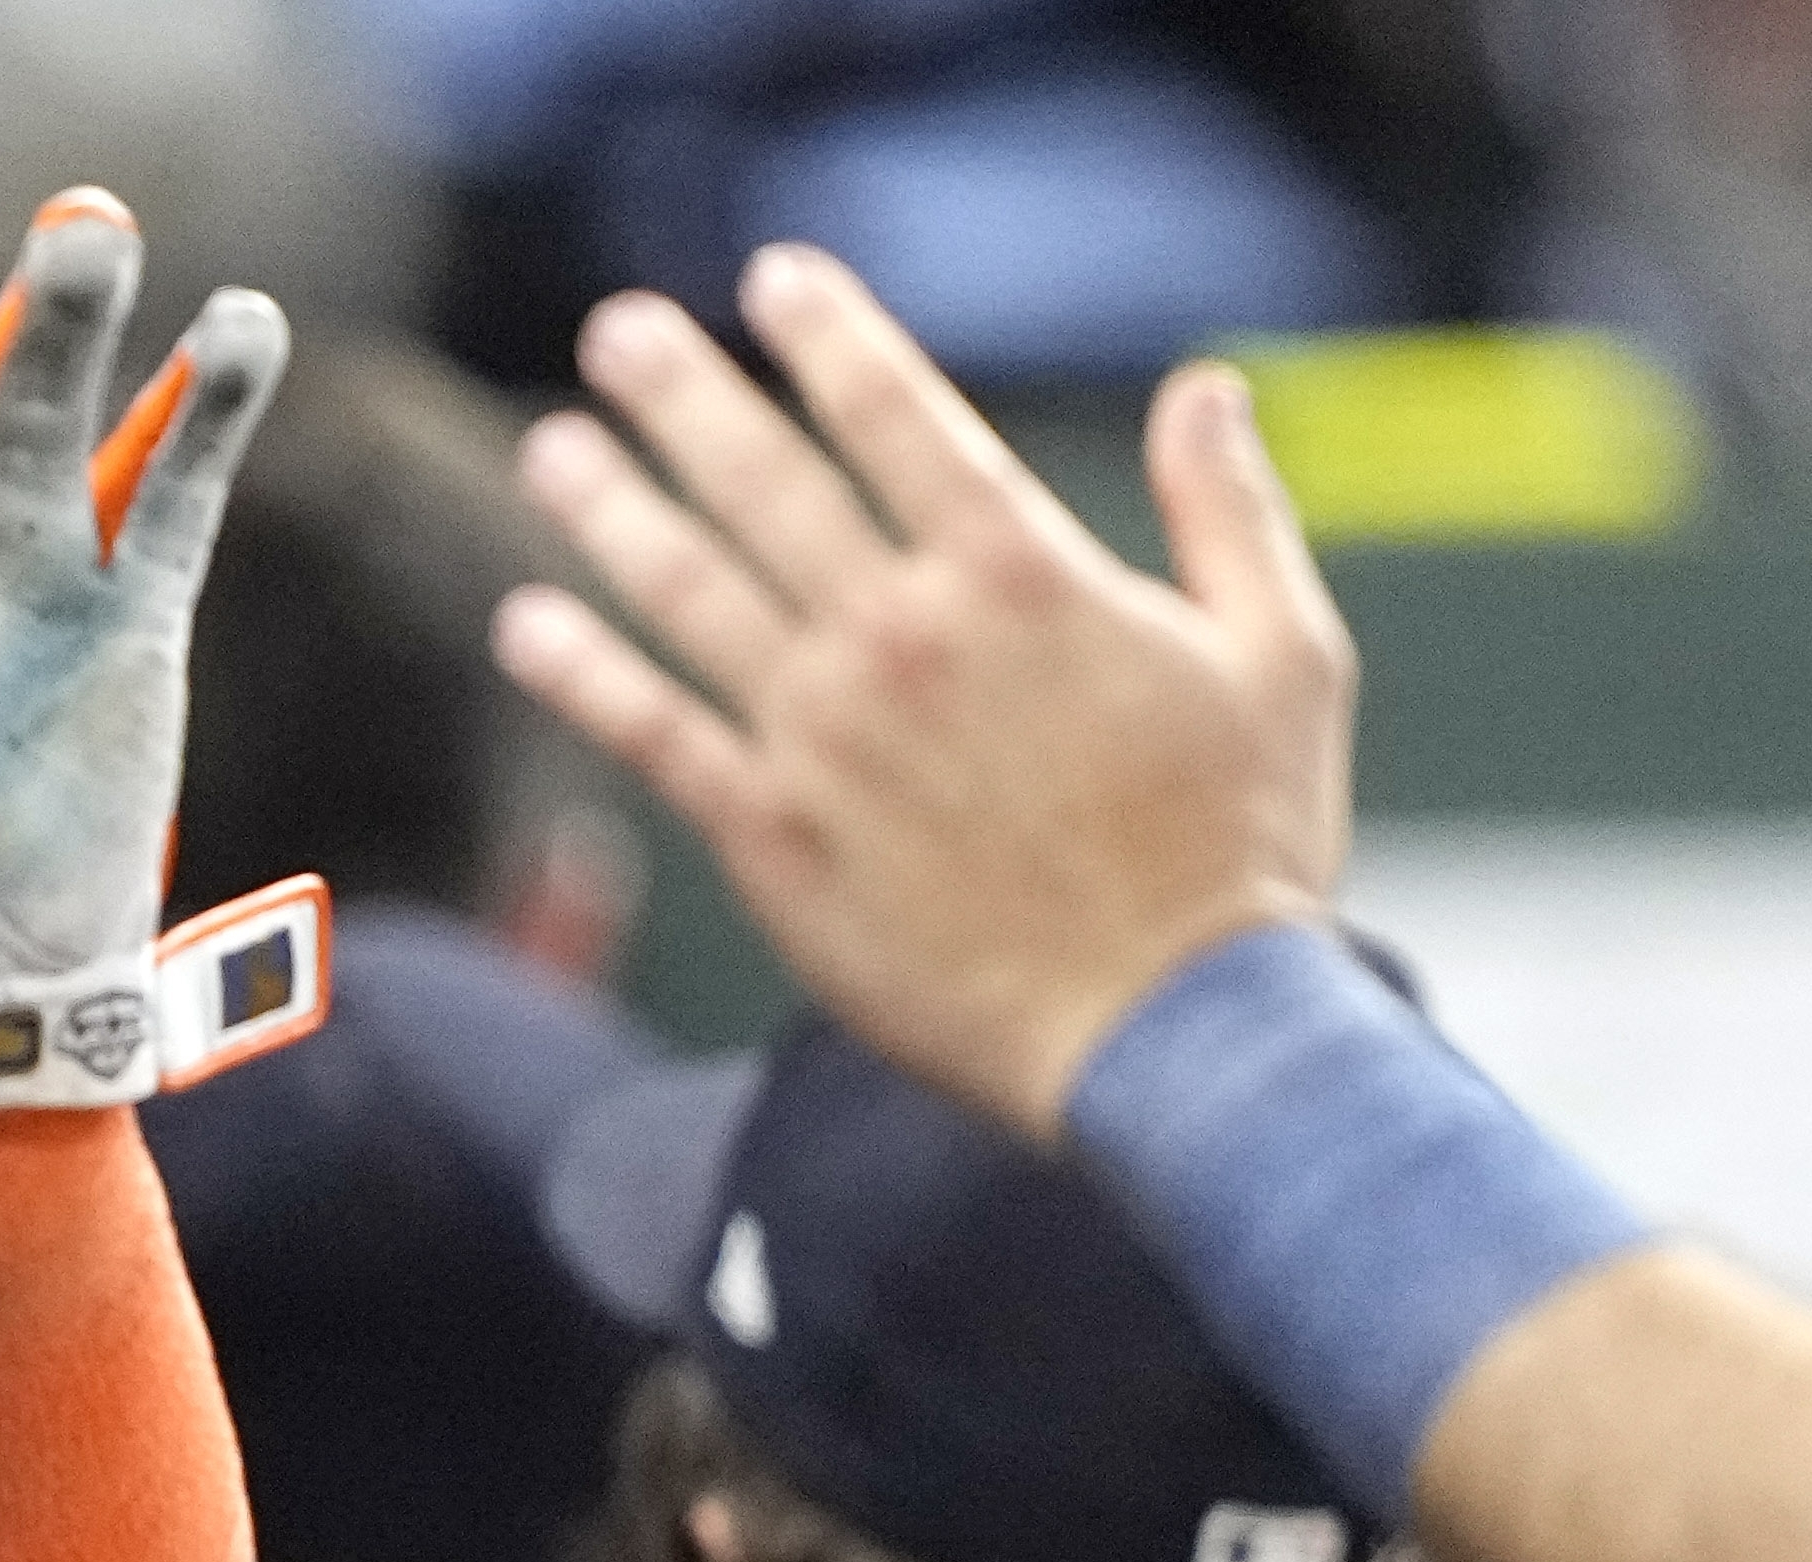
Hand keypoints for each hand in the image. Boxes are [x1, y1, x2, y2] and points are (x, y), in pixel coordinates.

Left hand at [489, 246, 1354, 1138]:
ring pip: (690, 595)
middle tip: (619, 330)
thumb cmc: (1242, 850)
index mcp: (1023, 577)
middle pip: (768, 485)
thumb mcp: (1284, 651)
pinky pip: (657, 737)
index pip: (900, 417)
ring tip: (553, 448)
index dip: (829, 338)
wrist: (1173, 1032)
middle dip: (687, 398)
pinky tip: (527, 625)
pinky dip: (585, 675)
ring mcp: (825, 741)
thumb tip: (1206, 388)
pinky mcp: (775, 840)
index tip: (772, 279)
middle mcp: (903, 640)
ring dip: (611, 512)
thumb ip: (1230, 510)